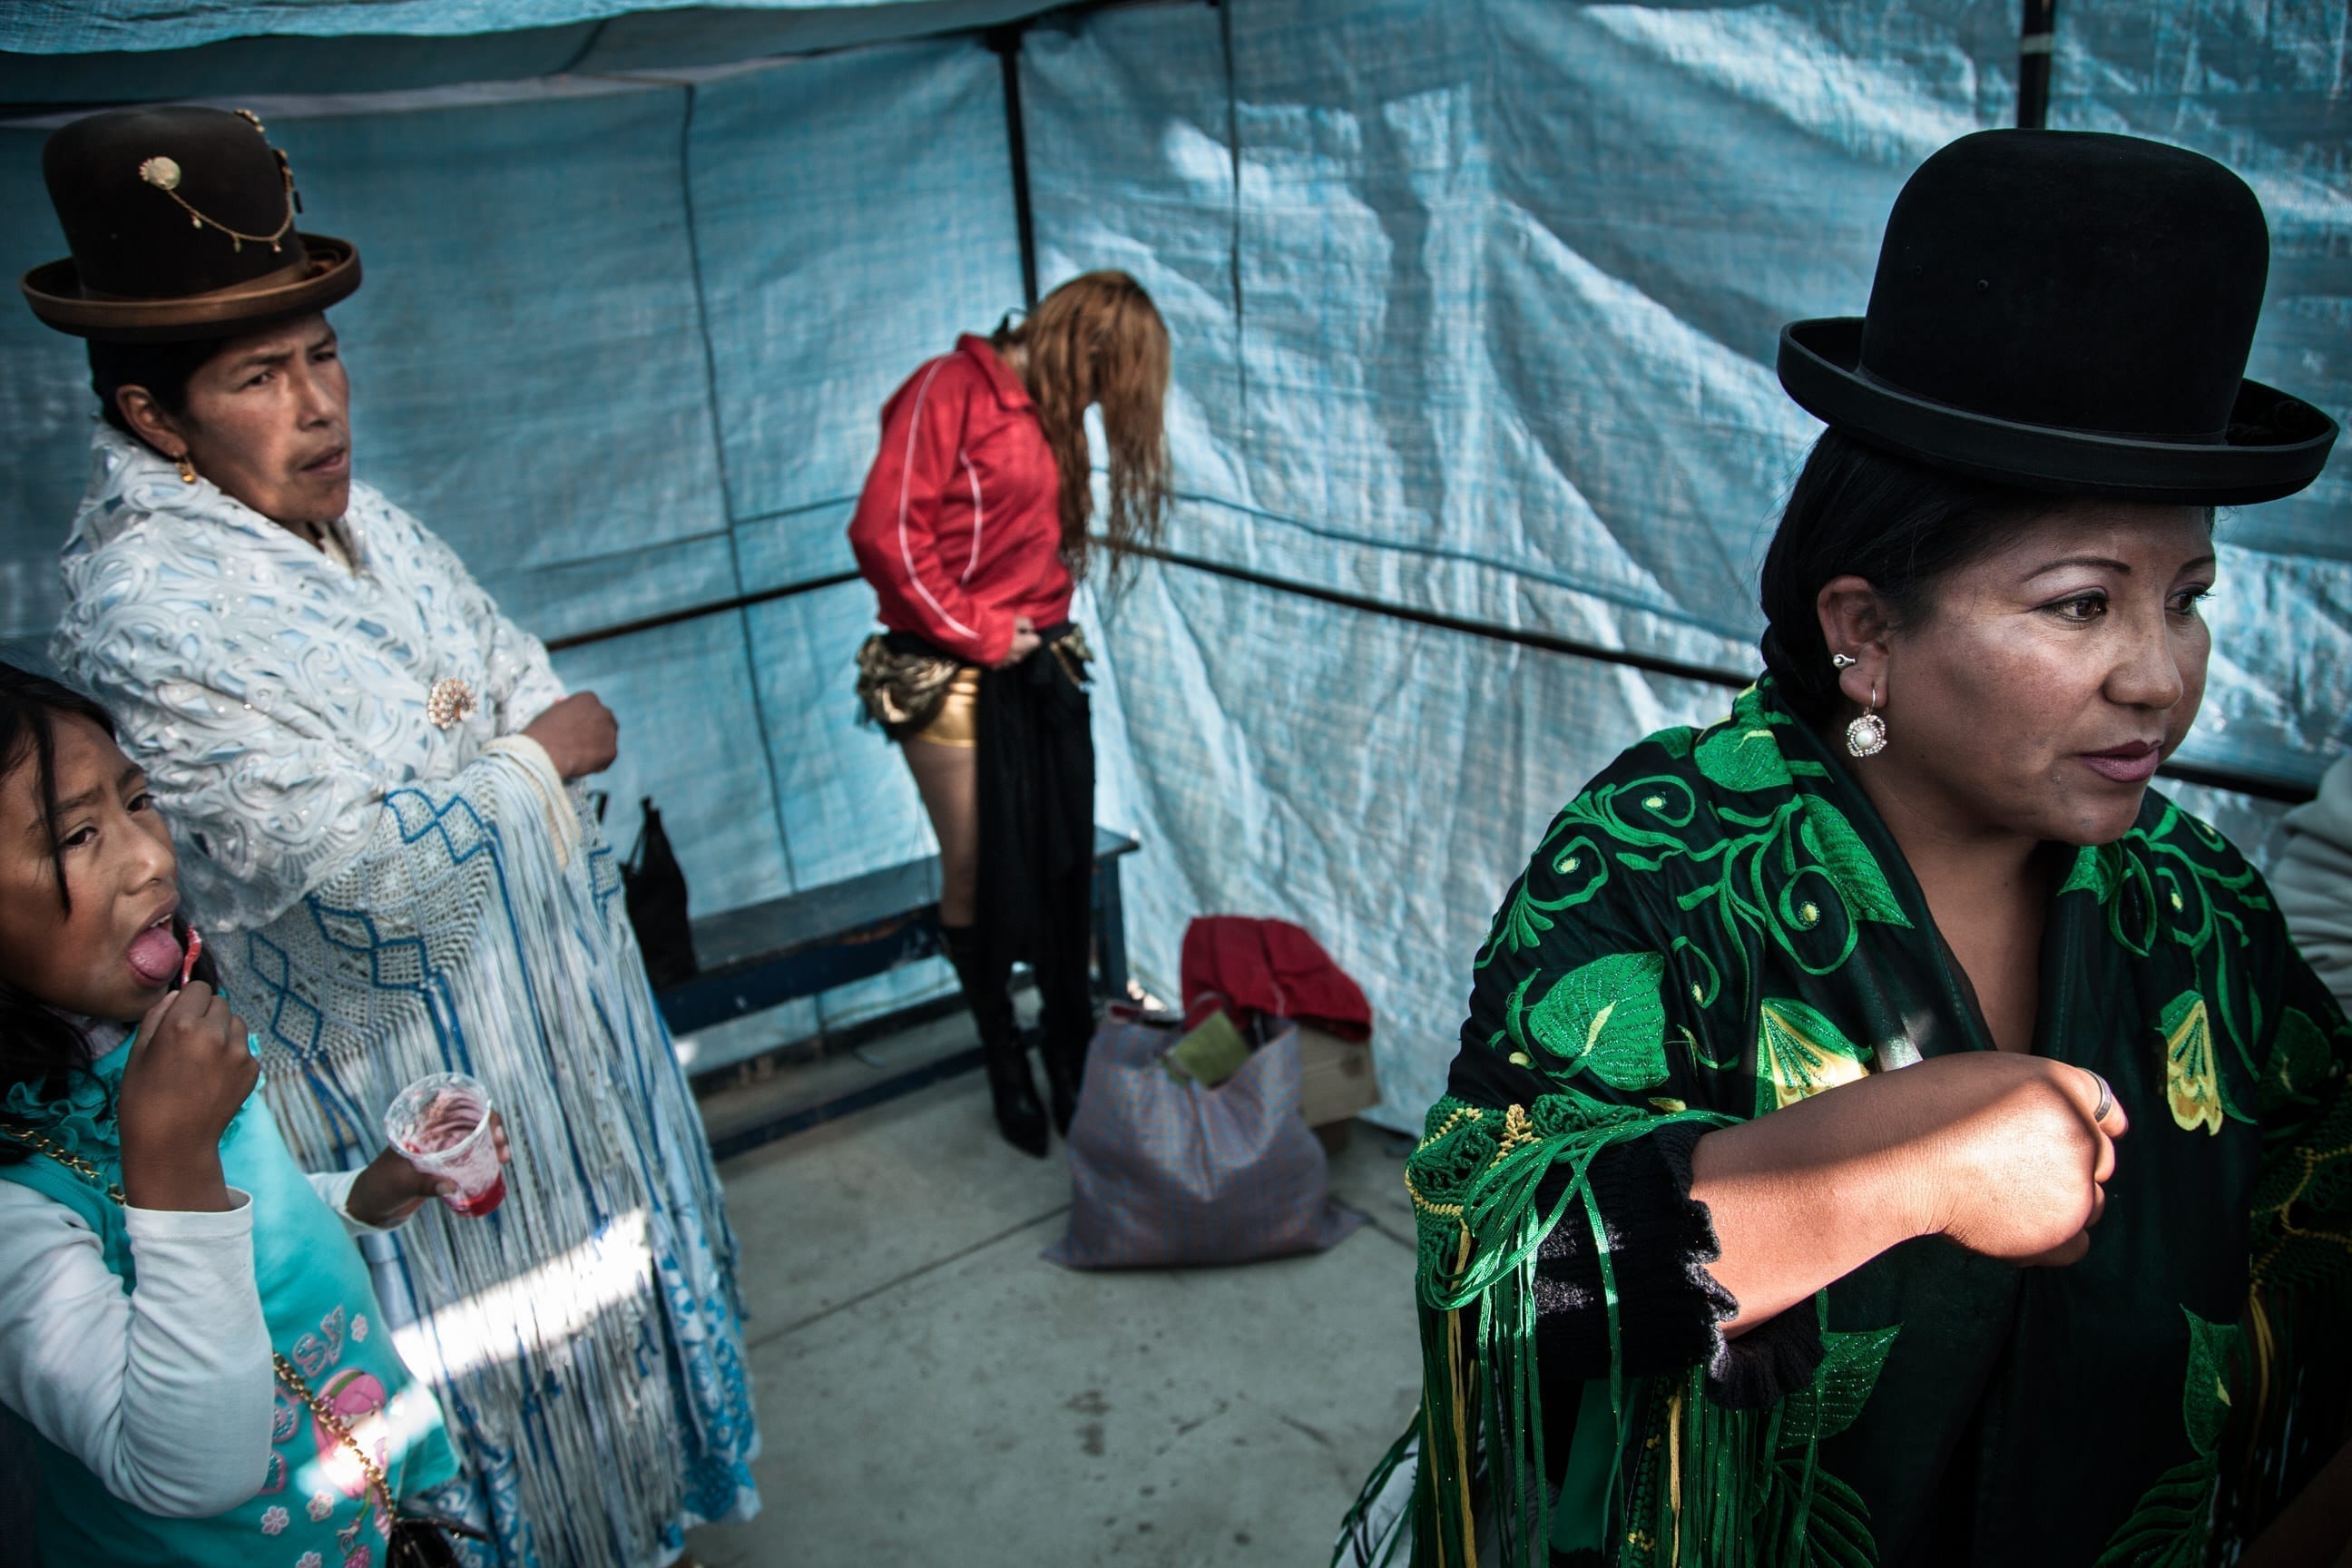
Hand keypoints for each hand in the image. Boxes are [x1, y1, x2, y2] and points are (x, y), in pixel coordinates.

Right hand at [118, 983, 256, 1211]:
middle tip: (188, 1041)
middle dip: (206, 1015)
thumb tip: (178, 995)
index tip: (180, 1015)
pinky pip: (244, 1048)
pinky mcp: (252, 1070)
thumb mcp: (137, 1054)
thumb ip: (158, 1016)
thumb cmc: (144, 1100)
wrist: (172, 1145)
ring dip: (222, 1032)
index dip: (188, 1001)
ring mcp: (239, 1053)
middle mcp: (216, 1034)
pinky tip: (212, 1077)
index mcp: (182, 1025)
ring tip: (200, 1060)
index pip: (199, 988)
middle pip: (220, 1003)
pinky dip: (232, 1055)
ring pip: (236, 1023)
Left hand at [347, 1111, 511, 1227]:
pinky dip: (484, 1158)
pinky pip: (468, 1156)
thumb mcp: (401, 1185)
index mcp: (417, 1126)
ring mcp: (437, 1149)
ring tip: (504, 1159)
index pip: (452, 1104)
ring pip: (472, 1137)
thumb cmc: (378, 1190)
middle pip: (468, 1119)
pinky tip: (496, 1168)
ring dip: (491, 1143)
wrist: (368, 1210)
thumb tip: (452, 1186)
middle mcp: (430, 1133)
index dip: (477, 1109)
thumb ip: (424, 1184)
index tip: (491, 1126)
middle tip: (501, 1147)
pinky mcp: (441, 1166)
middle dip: (491, 1127)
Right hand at [522, 692, 618, 779]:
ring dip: (598, 748)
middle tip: (586, 744)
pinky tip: (581, 765)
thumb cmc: (542, 733)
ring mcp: (609, 731)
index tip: (577, 729)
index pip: (592, 708)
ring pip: (608, 741)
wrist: (544, 752)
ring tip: (577, 757)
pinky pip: (606, 759)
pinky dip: (597, 764)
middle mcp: (603, 711)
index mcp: (588, 699)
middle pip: (606, 721)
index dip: (585, 720)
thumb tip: (568, 711)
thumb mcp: (553, 713)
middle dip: (599, 731)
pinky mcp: (611, 750)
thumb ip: (567, 712)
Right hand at [995, 616, 1041, 668]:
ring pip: (1014, 656)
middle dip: (1022, 642)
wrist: (969, 634)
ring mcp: (1005, 663)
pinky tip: (992, 646)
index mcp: (1023, 645)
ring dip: (1010, 649)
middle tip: (1010, 632)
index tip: (1022, 629)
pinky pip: (1002, 661)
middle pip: (1026, 650)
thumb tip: (1030, 629)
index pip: (1036, 641)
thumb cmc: (992, 624)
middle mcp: (1016, 657)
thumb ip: (1026, 623)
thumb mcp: (1013, 617)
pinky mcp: (993, 667)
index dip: (1029, 634)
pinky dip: (1000, 655)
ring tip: (999, 638)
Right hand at [1900, 1053, 2124, 1265]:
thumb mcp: (1984, 1076)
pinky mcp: (2062, 1232)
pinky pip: (2077, 1244)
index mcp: (2063, 1087)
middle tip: (2021, 1172)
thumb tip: (2040, 1125)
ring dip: (2063, 1204)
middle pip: (2101, 1158)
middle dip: (2073, 1165)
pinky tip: (2016, 1230)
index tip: (2093, 1135)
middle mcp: (2081, 1133)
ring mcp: (2076, 1186)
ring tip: (2009, 1202)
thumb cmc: (1924, 1111)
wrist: (1903, 1161)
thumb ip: (2029, 1097)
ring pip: (2092, 1203)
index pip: (2104, 1109)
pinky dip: (2053, 1242)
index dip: (2100, 1123)